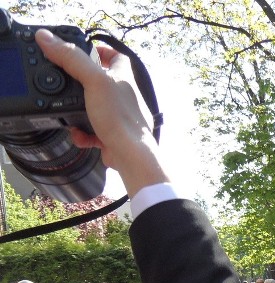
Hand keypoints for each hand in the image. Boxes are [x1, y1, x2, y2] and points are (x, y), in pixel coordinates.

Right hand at [34, 29, 167, 196]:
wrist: (131, 155)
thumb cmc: (119, 117)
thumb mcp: (93, 81)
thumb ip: (72, 59)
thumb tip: (46, 37)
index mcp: (124, 78)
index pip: (116, 57)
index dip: (101, 52)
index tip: (83, 52)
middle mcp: (124, 96)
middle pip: (101, 83)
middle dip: (81, 84)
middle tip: (66, 84)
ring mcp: (119, 117)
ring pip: (93, 108)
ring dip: (77, 112)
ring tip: (68, 113)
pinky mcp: (112, 135)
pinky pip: (92, 131)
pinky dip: (83, 133)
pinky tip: (79, 135)